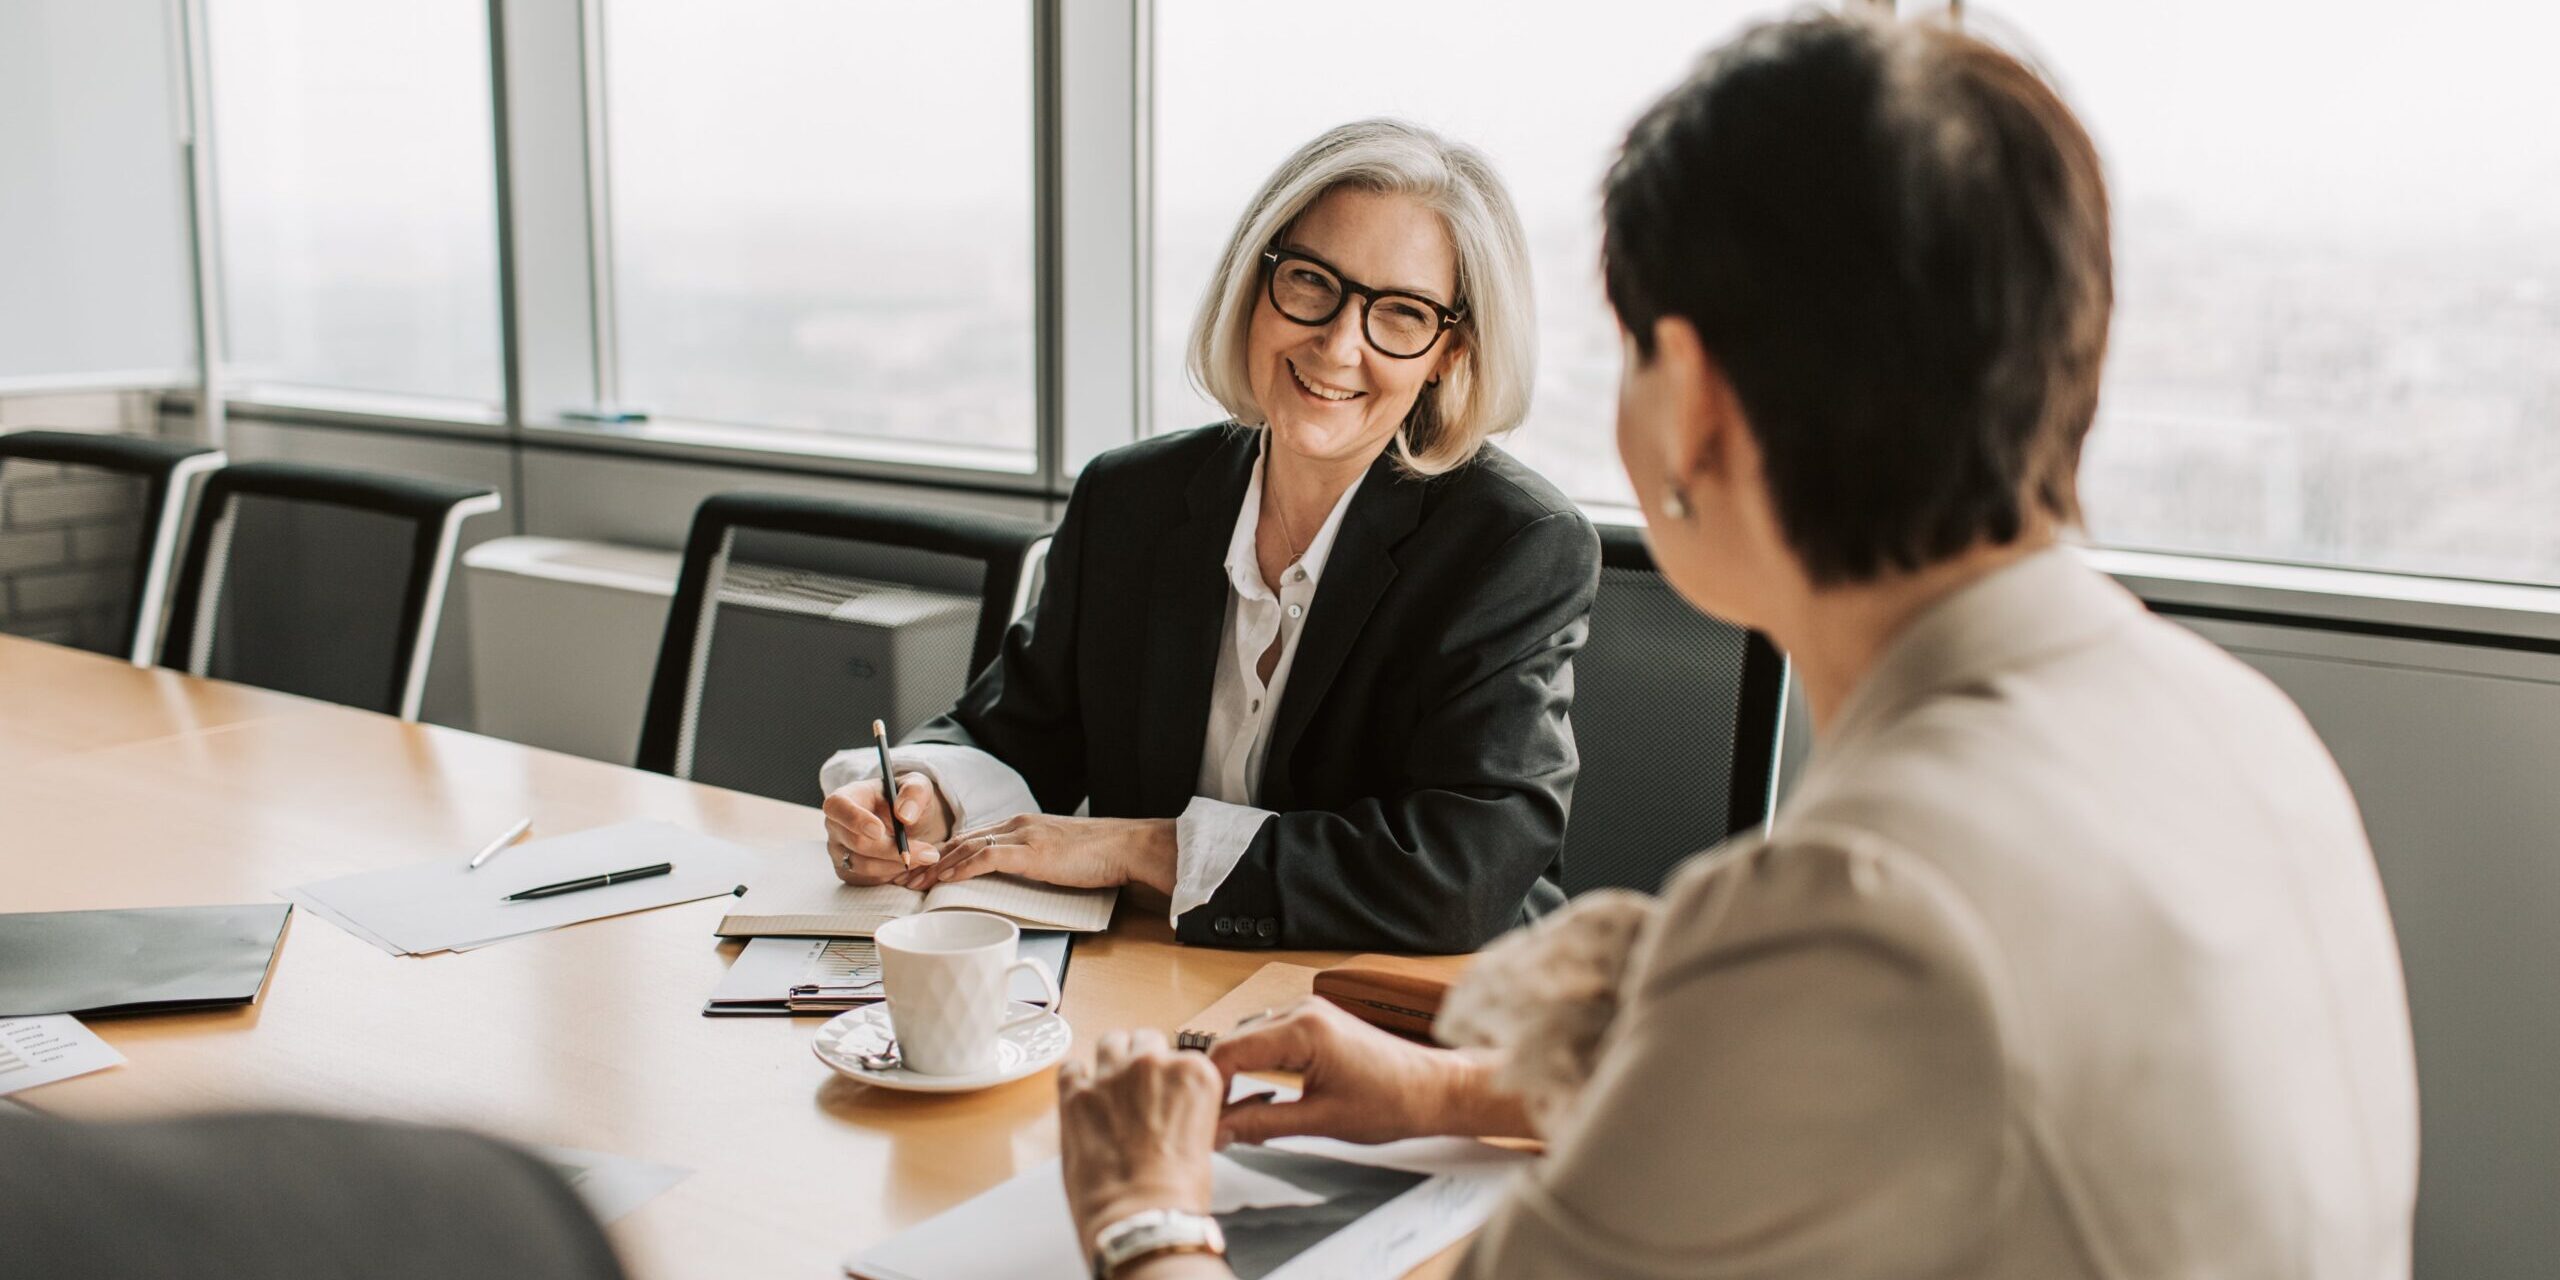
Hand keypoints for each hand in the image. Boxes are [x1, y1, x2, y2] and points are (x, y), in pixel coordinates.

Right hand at [821, 772, 951, 885]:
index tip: (880, 831)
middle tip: (927, 852)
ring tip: (924, 856)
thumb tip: (904, 815)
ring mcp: (838, 850)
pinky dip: (891, 875)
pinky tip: (907, 863)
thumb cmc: (907, 800)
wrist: (908, 822)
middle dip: (892, 850)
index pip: (837, 807)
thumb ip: (914, 793)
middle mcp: (836, 825)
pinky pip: (867, 880)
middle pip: (856, 842)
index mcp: (846, 797)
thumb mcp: (918, 787)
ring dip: (896, 864)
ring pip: (863, 866)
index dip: (855, 820)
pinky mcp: (847, 871)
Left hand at [913, 813, 1176, 894]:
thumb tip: (1010, 881)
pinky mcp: (1031, 851)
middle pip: (959, 840)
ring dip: (935, 867)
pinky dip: (961, 868)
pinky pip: (987, 858)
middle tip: (900, 879)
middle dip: (926, 860)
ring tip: (912, 884)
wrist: (1124, 846)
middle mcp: (1015, 825)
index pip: (969, 838)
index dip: (939, 854)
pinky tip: (944, 879)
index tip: (917, 871)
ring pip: (966, 847)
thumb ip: (1029, 862)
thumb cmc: (1096, 856)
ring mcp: (1022, 835)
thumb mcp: (1054, 857)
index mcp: (1019, 826)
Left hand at [1059, 1029, 1220, 1258]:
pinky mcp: (1076, 1094)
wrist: (1142, 1219)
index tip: (1163, 1090)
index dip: (1168, 1074)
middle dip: (1141, 1061)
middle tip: (1137, 1090)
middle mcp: (1154, 1064)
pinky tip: (1080, 1098)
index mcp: (1193, 1074)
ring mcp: (1112, 1075)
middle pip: (1145, 1039)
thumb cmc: (1175, 1193)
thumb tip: (1166, 1106)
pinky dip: (1075, 1079)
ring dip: (1110, 1060)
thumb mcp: (1200, 1137)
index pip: (1180, 1054)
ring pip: (1110, 1041)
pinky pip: (1070, 1067)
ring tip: (1109, 1088)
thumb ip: (1182, 1106)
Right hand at [1208, 999, 1529, 1145]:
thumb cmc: (1392, 1101)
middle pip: (1234, 1041)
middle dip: (1218, 1081)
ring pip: (1249, 1039)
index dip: (1208, 1087)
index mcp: (1303, 1029)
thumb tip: (1220, 1131)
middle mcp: (1303, 1010)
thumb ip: (1262, 1124)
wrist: (1433, 1090)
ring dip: (1236, 1072)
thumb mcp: (1320, 1120)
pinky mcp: (1316, 1022)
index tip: (1199, 1117)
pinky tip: (1256, 1093)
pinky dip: (1256, 1064)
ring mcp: (1310, 1012)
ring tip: (1230, 1112)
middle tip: (1209, 1121)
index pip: (1230, 1051)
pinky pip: (1270, 1038)